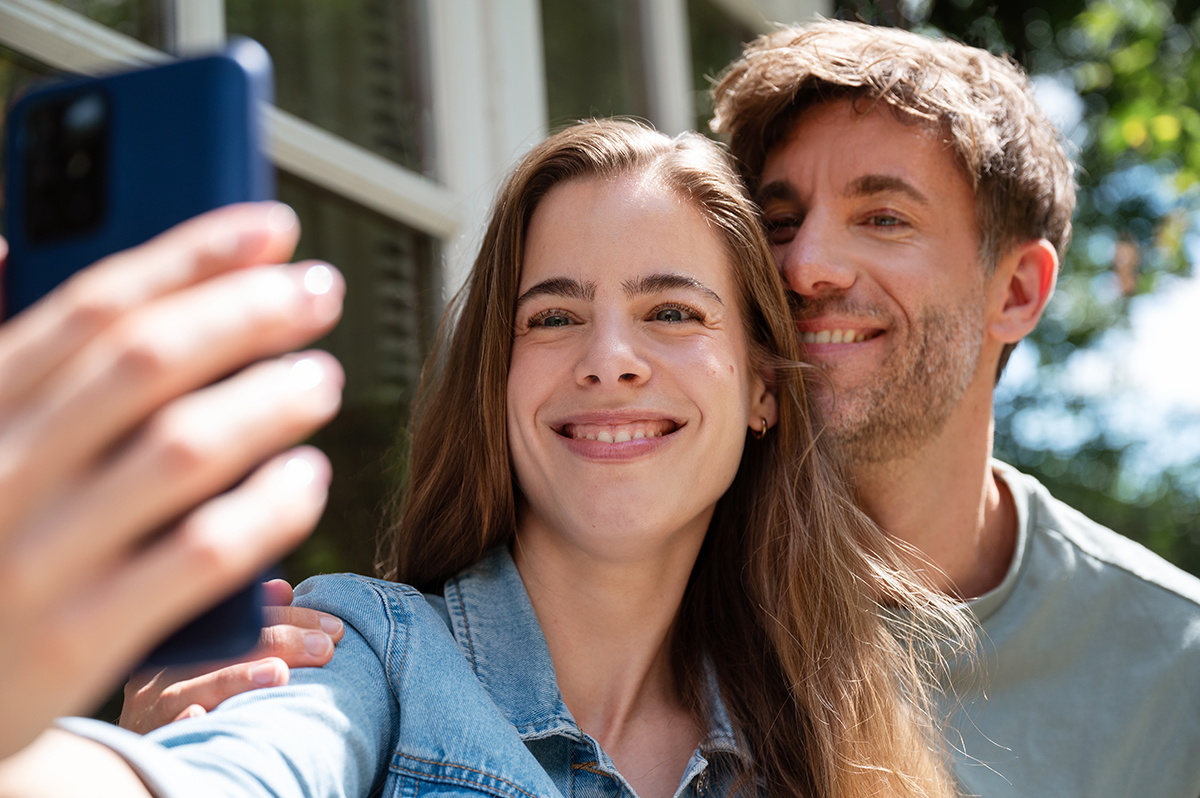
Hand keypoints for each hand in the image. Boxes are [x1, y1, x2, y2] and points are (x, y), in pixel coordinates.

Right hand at [0, 203, 344, 757]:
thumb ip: (6, 363)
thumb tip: (5, 238)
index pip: (91, 307)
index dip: (193, 256)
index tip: (274, 228)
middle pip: (147, 362)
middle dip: (248, 312)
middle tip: (321, 291)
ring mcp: (36, 559)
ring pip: (184, 449)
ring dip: (270, 401)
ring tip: (323, 380)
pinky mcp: (81, 636)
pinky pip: (204, 552)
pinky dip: (270, 504)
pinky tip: (308, 476)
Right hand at [119, 579, 344, 732]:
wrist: (145, 766)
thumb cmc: (189, 702)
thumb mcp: (211, 661)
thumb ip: (246, 627)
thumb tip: (282, 589)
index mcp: (184, 643)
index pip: (244, 618)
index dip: (293, 617)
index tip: (334, 628)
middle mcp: (163, 670)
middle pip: (224, 647)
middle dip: (280, 642)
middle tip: (325, 649)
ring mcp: (152, 706)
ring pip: (194, 685)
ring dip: (237, 677)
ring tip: (278, 674)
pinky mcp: (149, 740)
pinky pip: (166, 728)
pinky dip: (183, 719)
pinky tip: (201, 715)